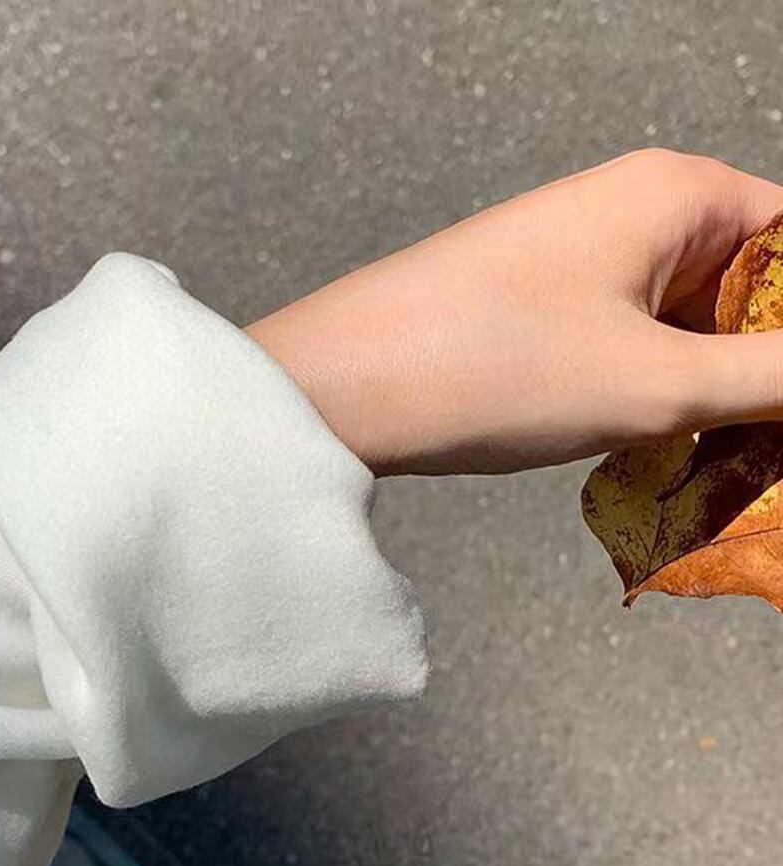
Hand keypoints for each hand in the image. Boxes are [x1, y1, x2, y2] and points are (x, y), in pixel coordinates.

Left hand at [247, 149, 782, 475]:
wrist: (343, 388)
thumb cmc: (492, 365)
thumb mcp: (659, 384)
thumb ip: (770, 377)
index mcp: (676, 193)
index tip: (779, 401)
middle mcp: (630, 209)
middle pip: (743, 284)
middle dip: (755, 365)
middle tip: (752, 443)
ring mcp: (579, 257)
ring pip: (683, 322)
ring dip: (702, 389)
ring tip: (701, 455)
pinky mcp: (540, 305)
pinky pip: (628, 341)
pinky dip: (648, 391)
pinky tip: (641, 445)